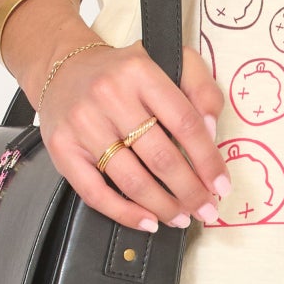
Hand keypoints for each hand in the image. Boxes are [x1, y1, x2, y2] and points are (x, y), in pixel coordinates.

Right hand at [38, 38, 227, 231]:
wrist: (62, 68)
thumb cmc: (124, 72)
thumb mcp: (169, 62)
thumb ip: (200, 89)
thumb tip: (211, 133)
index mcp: (141, 72)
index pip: (185, 122)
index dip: (208, 159)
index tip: (221, 184)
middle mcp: (109, 95)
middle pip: (160, 156)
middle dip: (190, 191)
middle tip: (206, 209)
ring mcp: (83, 124)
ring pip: (131, 179)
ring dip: (163, 206)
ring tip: (181, 217)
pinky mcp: (62, 148)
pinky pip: (95, 192)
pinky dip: (124, 213)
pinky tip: (147, 221)